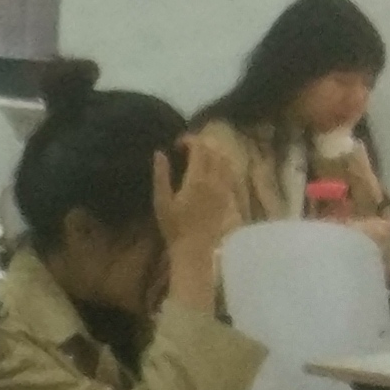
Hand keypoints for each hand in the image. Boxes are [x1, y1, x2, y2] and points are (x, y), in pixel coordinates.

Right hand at [156, 134, 241, 305]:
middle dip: (202, 143)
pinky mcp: (228, 198)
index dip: (189, 140)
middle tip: (188, 148)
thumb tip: (159, 153)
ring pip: (225, 160)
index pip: (199, 148)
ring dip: (214, 152)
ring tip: (201, 156)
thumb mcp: (161, 201)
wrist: (195, 249)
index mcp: (196, 180)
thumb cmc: (174, 228)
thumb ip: (161, 175)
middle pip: (214, 151)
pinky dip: (223, 165)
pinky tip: (213, 170)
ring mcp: (224, 189)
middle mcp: (214, 181)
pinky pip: (230, 174)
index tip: (177, 144)